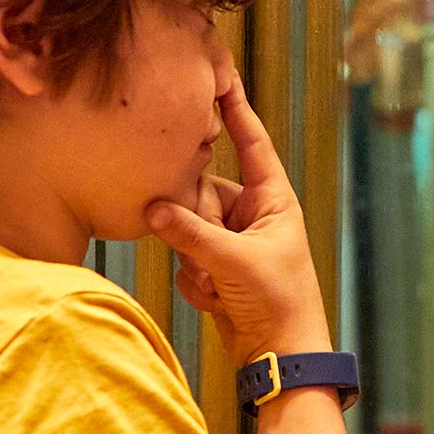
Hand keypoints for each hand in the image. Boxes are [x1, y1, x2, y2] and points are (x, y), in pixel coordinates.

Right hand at [150, 70, 330, 365]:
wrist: (281, 356)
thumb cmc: (277, 302)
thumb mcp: (234, 261)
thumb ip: (190, 232)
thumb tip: (152, 209)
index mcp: (272, 201)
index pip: (252, 144)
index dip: (236, 111)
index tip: (221, 77)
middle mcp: (252, 216)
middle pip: (202, 194)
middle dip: (195, 227)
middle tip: (207, 255)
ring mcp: (232, 243)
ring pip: (188, 231)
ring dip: (197, 263)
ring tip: (221, 287)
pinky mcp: (217, 269)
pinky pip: (188, 263)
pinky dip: (198, 284)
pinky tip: (219, 302)